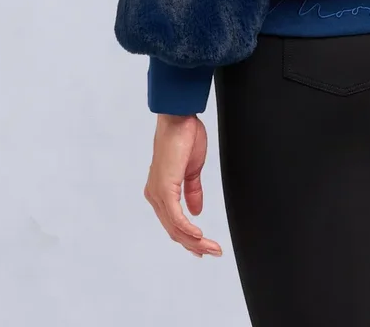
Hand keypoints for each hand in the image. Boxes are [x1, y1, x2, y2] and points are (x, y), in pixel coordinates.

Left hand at [144, 113, 222, 257]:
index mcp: (160, 191)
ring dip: (195, 240)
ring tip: (212, 247)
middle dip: (195, 245)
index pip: (174, 223)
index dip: (188, 238)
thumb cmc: (184, 137)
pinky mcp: (164, 188)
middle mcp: (155, 196)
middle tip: (214, 252)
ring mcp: (158, 193)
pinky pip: (176, 217)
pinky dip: (188, 229)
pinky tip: (199, 235)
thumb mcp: (192, 170)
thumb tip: (196, 212)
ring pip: (175, 228)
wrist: (179, 118)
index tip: (204, 247)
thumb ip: (192, 191)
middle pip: (174, 230)